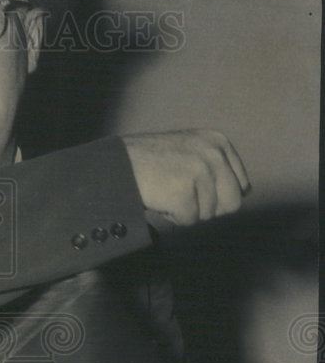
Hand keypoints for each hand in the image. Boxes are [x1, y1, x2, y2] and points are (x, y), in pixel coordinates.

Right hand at [121, 129, 249, 224]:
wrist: (118, 165)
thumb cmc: (152, 162)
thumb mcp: (191, 150)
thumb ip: (217, 165)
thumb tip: (244, 193)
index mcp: (218, 142)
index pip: (242, 185)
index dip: (220, 196)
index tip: (199, 192)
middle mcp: (213, 154)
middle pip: (232, 203)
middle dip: (209, 207)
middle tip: (184, 197)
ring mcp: (199, 172)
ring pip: (209, 214)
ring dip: (187, 210)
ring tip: (167, 192)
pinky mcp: (183, 191)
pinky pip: (189, 220)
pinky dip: (173, 216)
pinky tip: (160, 198)